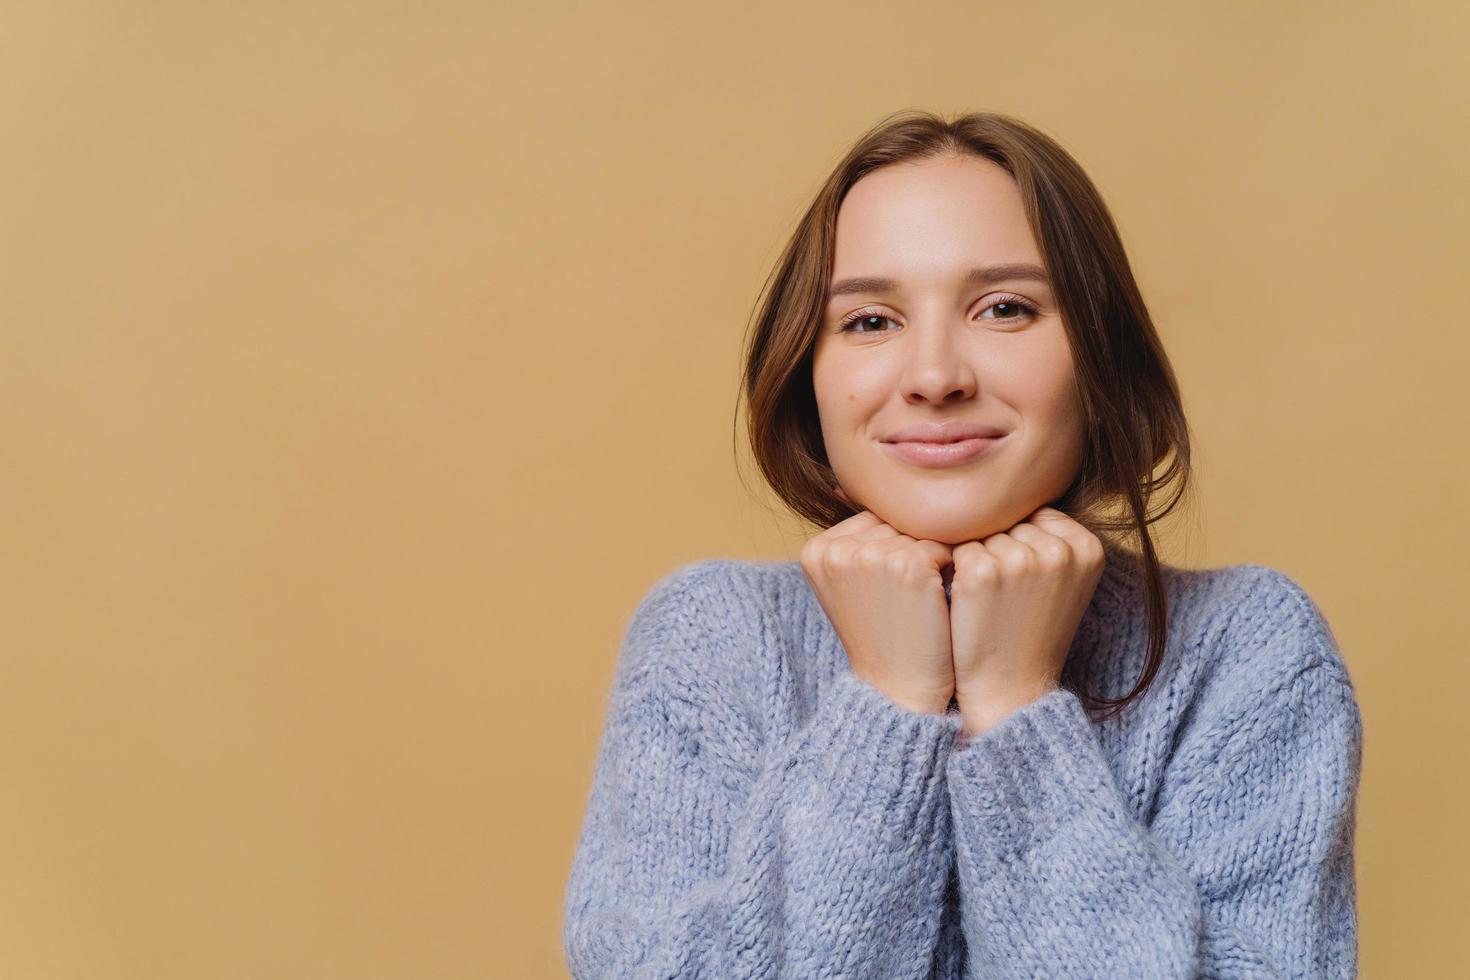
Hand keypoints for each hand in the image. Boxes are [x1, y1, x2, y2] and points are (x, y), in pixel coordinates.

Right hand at [801, 493, 955, 715]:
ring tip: (922, 601)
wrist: (900, 689)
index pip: (873, 522)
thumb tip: (844, 486)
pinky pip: (945, 544)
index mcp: (816, 551)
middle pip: (896, 522)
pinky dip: (950, 568)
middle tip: (910, 597)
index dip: (894, 550)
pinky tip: (937, 601)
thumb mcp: (853, 584)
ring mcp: (871, 555)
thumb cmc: (883, 635)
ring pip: (921, 531)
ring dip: (933, 559)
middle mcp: (837, 549)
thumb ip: (854, 539)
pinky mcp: (908, 564)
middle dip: (913, 550)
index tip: (892, 591)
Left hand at [947, 506, 1105, 735]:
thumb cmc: (1031, 629)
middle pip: (1007, 520)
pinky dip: (954, 570)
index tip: (1026, 584)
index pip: (1035, 515)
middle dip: (999, 550)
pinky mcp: (981, 572)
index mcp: (1087, 546)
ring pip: (979, 532)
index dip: (1021, 546)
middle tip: (1005, 597)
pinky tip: (969, 601)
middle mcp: (1058, 549)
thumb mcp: (1063, 580)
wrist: (1009, 686)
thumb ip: (1053, 535)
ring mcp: (1019, 559)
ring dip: (976, 559)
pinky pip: (955, 548)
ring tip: (991, 601)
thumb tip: (1014, 486)